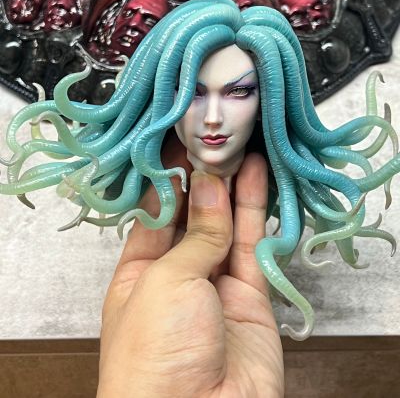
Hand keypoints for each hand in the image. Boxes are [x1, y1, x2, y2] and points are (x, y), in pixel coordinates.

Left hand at [97, 138, 283, 397]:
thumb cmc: (154, 359)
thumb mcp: (165, 281)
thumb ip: (196, 234)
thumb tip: (209, 187)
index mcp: (139, 274)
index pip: (156, 214)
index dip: (168, 179)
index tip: (178, 144)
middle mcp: (178, 277)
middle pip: (193, 217)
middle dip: (202, 181)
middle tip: (212, 142)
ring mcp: (215, 286)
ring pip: (225, 226)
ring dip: (232, 188)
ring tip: (236, 149)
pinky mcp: (251, 296)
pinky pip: (253, 244)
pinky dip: (257, 210)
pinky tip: (256, 178)